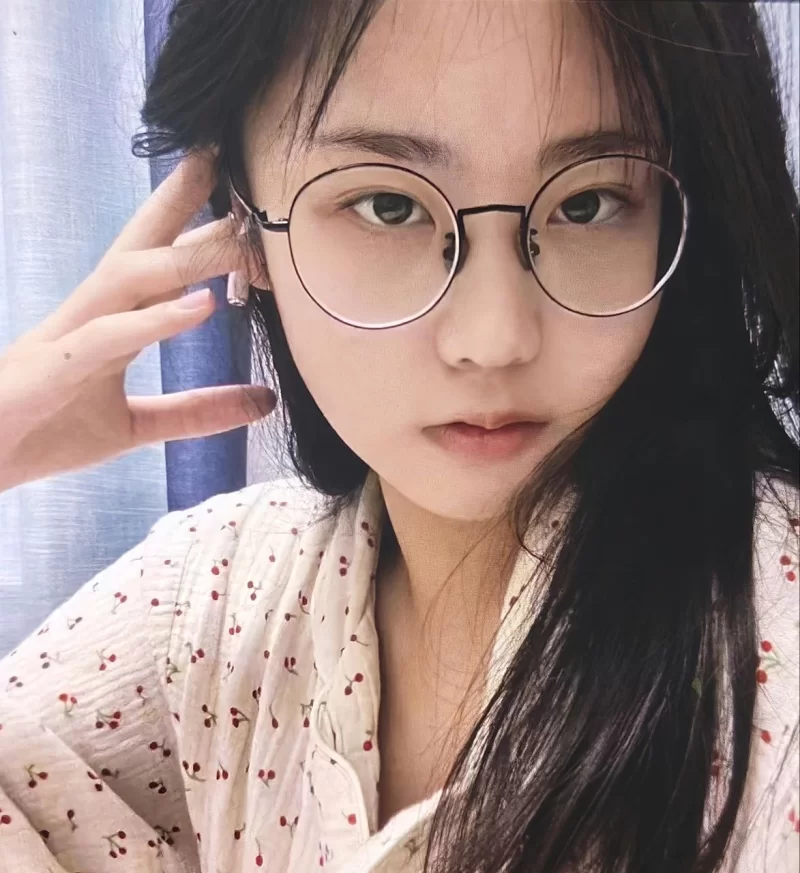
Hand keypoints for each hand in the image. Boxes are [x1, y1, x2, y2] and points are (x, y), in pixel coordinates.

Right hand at [0, 149, 275, 491]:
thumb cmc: (46, 432)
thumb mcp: (136, 426)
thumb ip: (197, 411)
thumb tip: (264, 399)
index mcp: (108, 321)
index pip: (155, 260)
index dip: (193, 224)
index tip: (238, 192)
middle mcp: (90, 315)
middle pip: (141, 246)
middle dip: (181, 200)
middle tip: (230, 159)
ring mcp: (70, 337)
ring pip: (129, 277)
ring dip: (186, 256)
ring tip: (240, 239)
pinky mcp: (55, 371)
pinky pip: (109, 336)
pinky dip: (156, 320)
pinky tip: (201, 306)